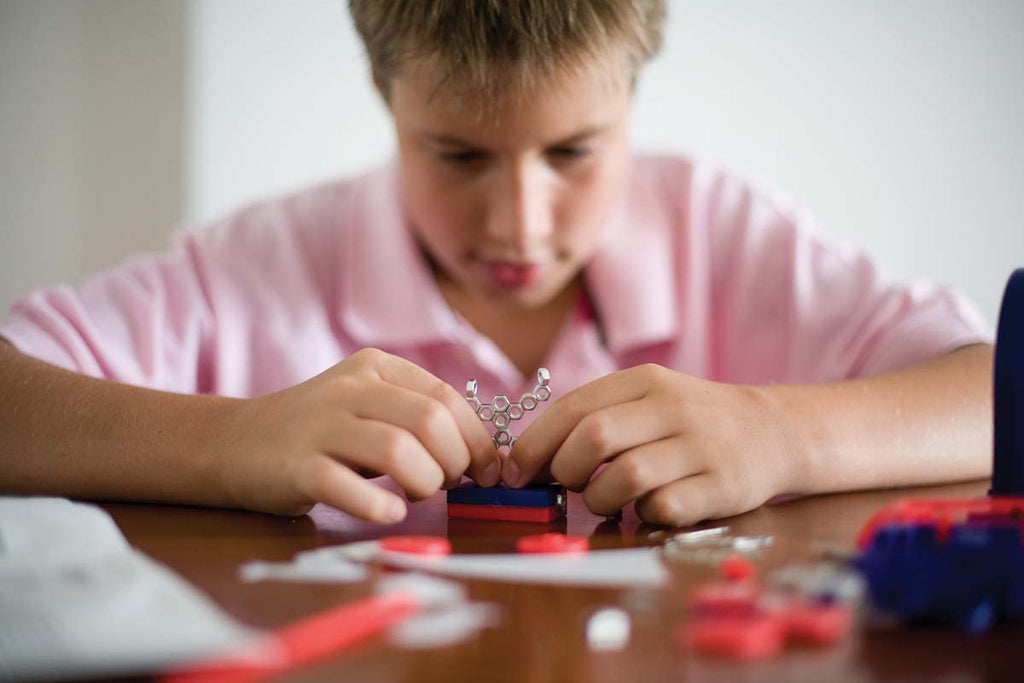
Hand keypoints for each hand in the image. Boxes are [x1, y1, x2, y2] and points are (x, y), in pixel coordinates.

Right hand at [215, 348, 497, 521]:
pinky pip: (345, 484)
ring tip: (414, 495)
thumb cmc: (319, 432)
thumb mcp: (369, 408)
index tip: (486, 471)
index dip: (477, 439)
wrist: (232, 442)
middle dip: (455, 462)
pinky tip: (389, 511)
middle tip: (446, 484)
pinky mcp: (295, 466)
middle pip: (430, 421)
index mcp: (376, 368)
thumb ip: (419, 420)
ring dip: (424, 482)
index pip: (447, 397)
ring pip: (397, 449)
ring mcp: (320, 425)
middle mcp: (350, 388)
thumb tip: (485, 456)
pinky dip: (377, 504)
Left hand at [503, 364, 802, 525]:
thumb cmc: (691, 420)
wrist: (774, 431)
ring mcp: (700, 447)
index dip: (534, 445)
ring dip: (601, 498)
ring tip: (607, 498)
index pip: (573, 408)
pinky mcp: (723, 486)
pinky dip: (646, 515)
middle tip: (570, 484)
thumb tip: (526, 458)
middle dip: (565, 470)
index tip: (516, 472)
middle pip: (594, 437)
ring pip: (625, 476)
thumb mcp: (648, 399)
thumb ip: (595, 417)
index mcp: (645, 381)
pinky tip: (651, 507)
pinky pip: (664, 508)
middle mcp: (672, 408)